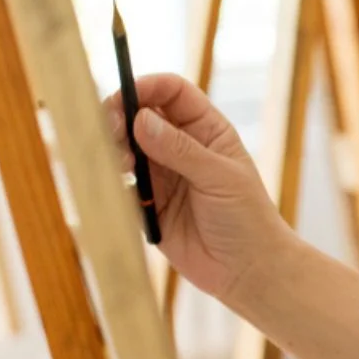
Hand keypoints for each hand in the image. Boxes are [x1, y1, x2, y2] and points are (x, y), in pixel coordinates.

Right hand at [104, 73, 292, 304]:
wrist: (247, 271)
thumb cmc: (247, 219)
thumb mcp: (220, 178)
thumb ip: (181, 150)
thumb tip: (141, 121)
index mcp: (207, 130)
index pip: (171, 92)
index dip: (146, 87)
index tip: (124, 96)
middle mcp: (180, 146)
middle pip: (138, 115)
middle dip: (119, 117)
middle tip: (112, 134)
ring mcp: (161, 174)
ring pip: (123, 147)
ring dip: (113, 150)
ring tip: (123, 168)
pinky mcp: (145, 202)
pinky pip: (117, 183)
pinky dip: (111, 181)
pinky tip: (120, 189)